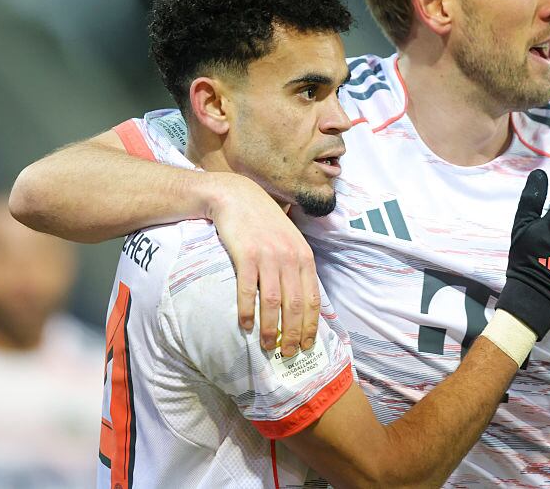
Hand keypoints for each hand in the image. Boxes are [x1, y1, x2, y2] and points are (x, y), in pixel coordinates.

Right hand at [204, 174, 318, 356]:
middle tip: (289, 353)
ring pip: (273, 301)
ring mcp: (268, 256)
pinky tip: (246, 326)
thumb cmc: (265, 222)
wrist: (238, 197)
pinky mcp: (246, 255)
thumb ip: (297, 266)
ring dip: (271, 328)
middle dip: (294, 333)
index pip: (312, 298)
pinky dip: (247, 311)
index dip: (311, 324)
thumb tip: (302, 301)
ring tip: (268, 346)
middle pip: (295, 304)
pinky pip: (247, 290)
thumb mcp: (290, 240)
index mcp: (304, 256)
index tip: (308, 344)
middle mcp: (290, 257)